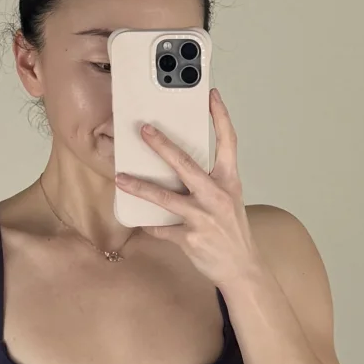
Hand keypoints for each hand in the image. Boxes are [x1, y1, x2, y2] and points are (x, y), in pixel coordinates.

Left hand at [114, 87, 257, 290]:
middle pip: (186, 164)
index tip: (211, 95)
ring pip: (165, 198)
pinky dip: (150, 225)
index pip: (228, 142)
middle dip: (162, 146)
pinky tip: (140, 220)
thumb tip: (179, 169)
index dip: (220, 117)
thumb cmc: (233, 232)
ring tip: (121, 178)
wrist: (242, 268)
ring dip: (140, 187)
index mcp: (229, 181)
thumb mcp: (229, 199)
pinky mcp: (190, 238)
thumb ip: (209, 182)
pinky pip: (162, 228)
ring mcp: (203, 217)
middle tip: (144, 130)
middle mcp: (216, 196)